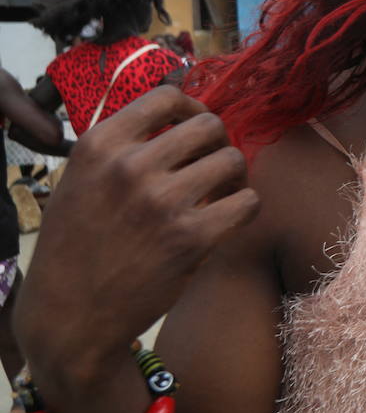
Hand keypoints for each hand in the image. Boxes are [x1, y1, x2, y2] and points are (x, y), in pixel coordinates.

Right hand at [14, 86, 259, 385]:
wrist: (71, 315)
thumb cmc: (78, 245)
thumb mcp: (80, 179)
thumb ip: (121, 146)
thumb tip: (180, 116)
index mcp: (99, 145)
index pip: (166, 98)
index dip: (193, 108)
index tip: (196, 129)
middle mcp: (129, 166)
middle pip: (209, 126)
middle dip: (218, 144)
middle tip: (213, 167)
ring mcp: (162, 201)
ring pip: (233, 160)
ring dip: (235, 176)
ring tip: (220, 193)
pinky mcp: (192, 237)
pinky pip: (247, 201)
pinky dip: (245, 207)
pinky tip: (226, 219)